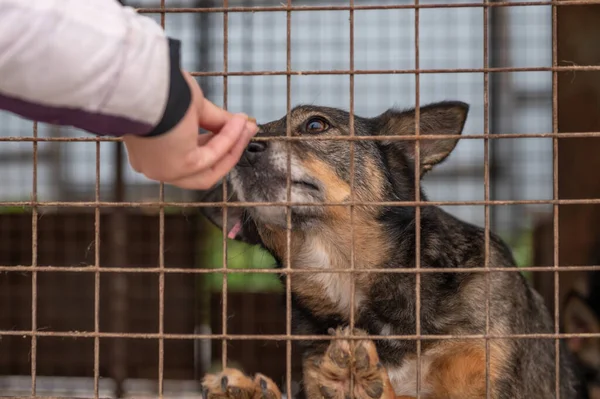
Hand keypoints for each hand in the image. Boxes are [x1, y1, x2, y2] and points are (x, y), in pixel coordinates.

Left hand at [122, 71, 257, 189]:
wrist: (142, 84)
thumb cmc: (156, 89)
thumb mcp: (191, 107)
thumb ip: (214, 120)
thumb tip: (238, 123)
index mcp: (150, 151)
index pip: (187, 155)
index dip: (216, 142)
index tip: (236, 127)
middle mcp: (155, 166)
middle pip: (202, 168)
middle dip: (229, 148)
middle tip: (247, 129)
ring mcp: (166, 171)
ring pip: (209, 166)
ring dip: (232, 145)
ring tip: (247, 125)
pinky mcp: (179, 168)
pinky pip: (212, 156)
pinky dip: (229, 140)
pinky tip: (239, 124)